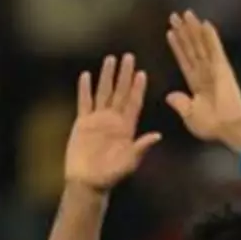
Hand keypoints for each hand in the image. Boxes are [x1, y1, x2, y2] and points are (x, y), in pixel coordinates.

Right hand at [63, 53, 161, 192]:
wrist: (88, 183)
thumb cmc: (110, 176)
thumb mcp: (129, 162)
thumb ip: (141, 147)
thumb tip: (157, 135)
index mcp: (127, 127)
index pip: (134, 103)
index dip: (138, 88)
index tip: (142, 73)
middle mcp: (113, 120)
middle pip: (120, 92)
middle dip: (125, 75)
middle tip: (129, 56)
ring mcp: (98, 120)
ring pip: (103, 93)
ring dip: (107, 76)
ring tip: (110, 59)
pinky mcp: (83, 124)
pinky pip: (84, 103)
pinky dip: (85, 89)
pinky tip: (86, 76)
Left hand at [164, 10, 240, 151]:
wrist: (228, 126)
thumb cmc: (212, 126)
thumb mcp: (190, 115)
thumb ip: (180, 104)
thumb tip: (169, 96)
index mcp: (197, 84)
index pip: (185, 60)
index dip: (178, 46)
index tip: (170, 33)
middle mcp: (205, 73)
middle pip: (191, 47)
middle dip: (183, 32)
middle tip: (175, 15)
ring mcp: (214, 68)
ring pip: (201, 44)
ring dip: (193, 29)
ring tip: (185, 13)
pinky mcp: (222, 68)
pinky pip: (214, 48)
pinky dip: (210, 36)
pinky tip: (204, 23)